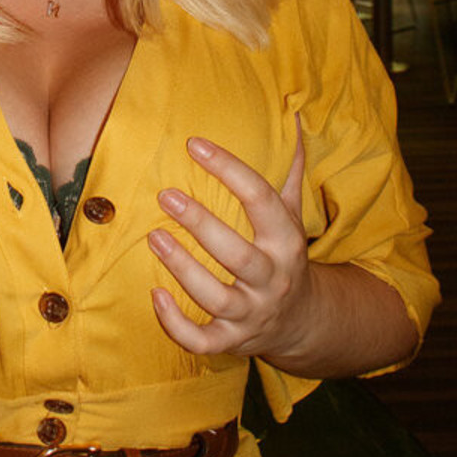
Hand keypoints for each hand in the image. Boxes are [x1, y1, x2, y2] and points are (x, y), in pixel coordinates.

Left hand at [148, 118, 311, 361]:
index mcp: (286, 241)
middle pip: (238, 254)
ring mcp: (252, 313)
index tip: (194, 144)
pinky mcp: (232, 340)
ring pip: (217, 297)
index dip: (229, 169)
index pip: (262, 200)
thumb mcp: (293, 214)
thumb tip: (291, 116)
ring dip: (183, 270)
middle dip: (201, 224)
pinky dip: (177, 325)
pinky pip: (204, 340)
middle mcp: (272, 279)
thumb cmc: (284, 254)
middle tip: (166, 195)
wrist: (303, 322)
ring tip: (153, 237)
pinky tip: (154, 297)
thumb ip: (288, 169)